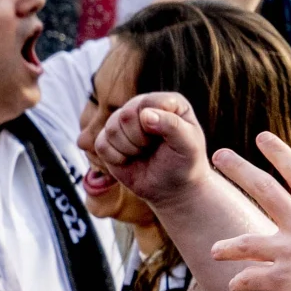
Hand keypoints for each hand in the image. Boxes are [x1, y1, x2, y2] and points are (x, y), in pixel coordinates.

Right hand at [87, 91, 209, 213]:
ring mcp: (123, 122)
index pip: (149, 102)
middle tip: (153, 148)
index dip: (154, 124)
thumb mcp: (189, 146)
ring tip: (143, 153)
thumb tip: (145, 114)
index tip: (168, 140)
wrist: (172, 188)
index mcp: (168, 102)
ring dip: (129, 149)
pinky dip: (116, 158)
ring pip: (111, 129)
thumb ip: (173, 126)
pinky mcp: (108, 138)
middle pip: (126, 115)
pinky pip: (101, 144)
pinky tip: (130, 160)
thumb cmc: (185, 163)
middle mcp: (143, 106)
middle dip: (140, 139)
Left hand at [207, 134, 290, 290]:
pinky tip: (236, 286)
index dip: (278, 152)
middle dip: (239, 169)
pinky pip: (249, 278)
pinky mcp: (281, 279)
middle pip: (263, 188)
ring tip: (216, 250)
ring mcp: (289, 251)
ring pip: (244, 242)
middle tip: (219, 155)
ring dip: (227, 246)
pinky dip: (241, 282)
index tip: (262, 137)